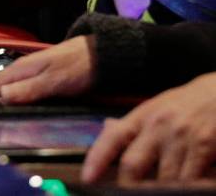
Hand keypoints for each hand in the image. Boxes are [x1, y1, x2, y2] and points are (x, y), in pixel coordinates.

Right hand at [0, 35, 96, 103]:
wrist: (104, 53)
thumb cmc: (80, 65)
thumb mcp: (55, 80)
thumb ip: (29, 89)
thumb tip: (1, 95)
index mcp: (21, 69)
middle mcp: (24, 70)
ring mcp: (34, 72)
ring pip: (7, 87)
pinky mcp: (43, 77)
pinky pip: (20, 88)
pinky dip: (11, 97)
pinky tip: (14, 105)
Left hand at [82, 72, 215, 182]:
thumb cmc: (185, 104)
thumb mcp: (155, 107)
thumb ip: (133, 123)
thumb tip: (107, 129)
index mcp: (142, 116)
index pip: (112, 138)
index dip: (96, 159)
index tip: (87, 178)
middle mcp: (158, 126)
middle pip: (133, 164)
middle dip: (129, 186)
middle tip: (129, 193)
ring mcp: (181, 137)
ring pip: (164, 179)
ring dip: (164, 188)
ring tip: (166, 187)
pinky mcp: (203, 147)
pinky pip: (190, 179)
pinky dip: (188, 186)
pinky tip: (189, 182)